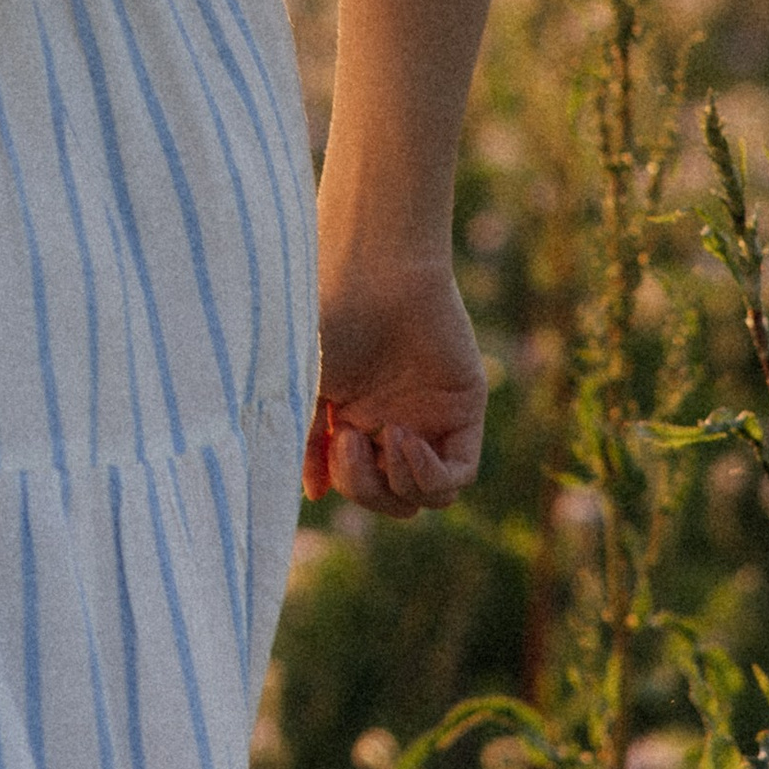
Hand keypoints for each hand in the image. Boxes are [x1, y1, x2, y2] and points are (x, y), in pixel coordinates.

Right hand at [305, 253, 487, 517]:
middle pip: (391, 498)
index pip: (358, 483)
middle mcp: (394, 422)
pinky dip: (428, 475)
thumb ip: (305, 439)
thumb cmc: (331, 316)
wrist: (375, 270)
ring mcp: (431, 420)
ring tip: (379, 437)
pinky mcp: (464, 412)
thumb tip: (314, 494)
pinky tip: (404, 440)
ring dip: (396, 485)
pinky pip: (457, 475)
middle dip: (363, 488)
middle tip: (346, 440)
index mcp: (356, 418)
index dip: (340, 485)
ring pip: (424, 496)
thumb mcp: (305, 385)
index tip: (321, 460)